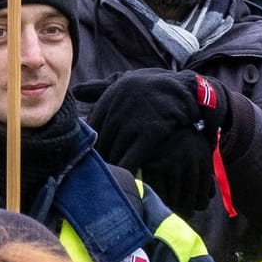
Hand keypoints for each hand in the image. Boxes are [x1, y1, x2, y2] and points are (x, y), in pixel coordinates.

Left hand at [75, 69, 229, 212]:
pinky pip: (131, 159)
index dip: (90, 145)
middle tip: (95, 174)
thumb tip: (76, 92)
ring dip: (110, 168)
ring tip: (107, 181)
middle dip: (98, 159)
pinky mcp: (151, 133)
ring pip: (113, 153)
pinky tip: (123, 180)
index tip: (88, 156)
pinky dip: (125, 171)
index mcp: (108, 99)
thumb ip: (99, 88)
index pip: (91, 129)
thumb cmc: (152, 86)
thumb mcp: (124, 80)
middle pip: (99, 144)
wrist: (185, 87)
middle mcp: (117, 109)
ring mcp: (133, 121)